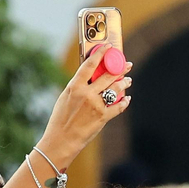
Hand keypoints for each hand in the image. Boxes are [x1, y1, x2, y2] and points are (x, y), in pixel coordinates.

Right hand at [35, 44, 132, 168]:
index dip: (101, 54)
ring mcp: (95, 105)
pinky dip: (124, 102)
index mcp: (74, 86)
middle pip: (107, 76)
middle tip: (127, 65)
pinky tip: (127, 99)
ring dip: (124, 83)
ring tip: (128, 80)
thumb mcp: (65, 97)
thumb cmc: (60, 119)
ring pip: (115, 89)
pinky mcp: (102, 117)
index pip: (89, 65)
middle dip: (120, 69)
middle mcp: (86, 94)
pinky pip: (118, 107)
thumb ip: (78, 86)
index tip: (109, 47)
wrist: (61, 140)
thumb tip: (91, 77)